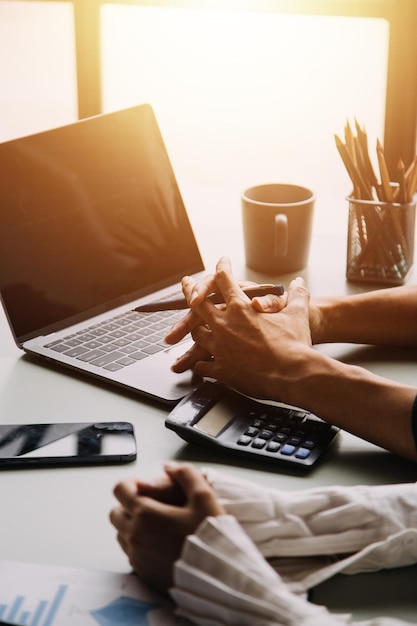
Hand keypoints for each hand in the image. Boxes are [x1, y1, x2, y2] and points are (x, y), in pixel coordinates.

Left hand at [109, 462, 223, 590]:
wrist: (218, 576)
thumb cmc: (211, 536)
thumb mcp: (204, 496)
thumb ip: (185, 474)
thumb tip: (169, 467)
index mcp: (146, 514)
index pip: (120, 491)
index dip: (130, 483)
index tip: (143, 485)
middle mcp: (135, 536)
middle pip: (115, 513)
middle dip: (128, 504)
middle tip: (150, 504)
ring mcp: (138, 557)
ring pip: (120, 534)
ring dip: (131, 525)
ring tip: (156, 524)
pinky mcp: (144, 573)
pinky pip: (130, 553)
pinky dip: (138, 544)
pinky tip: (159, 542)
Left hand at [172, 257, 312, 403]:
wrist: (293, 375)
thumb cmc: (295, 344)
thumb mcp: (297, 314)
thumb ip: (297, 295)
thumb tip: (299, 283)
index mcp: (241, 307)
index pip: (224, 279)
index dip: (222, 267)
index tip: (221, 262)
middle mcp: (225, 324)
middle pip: (198, 303)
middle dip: (190, 291)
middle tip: (186, 284)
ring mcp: (220, 347)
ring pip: (197, 333)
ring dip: (195, 328)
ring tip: (193, 325)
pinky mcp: (221, 369)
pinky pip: (202, 364)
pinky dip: (200, 362)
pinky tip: (200, 363)